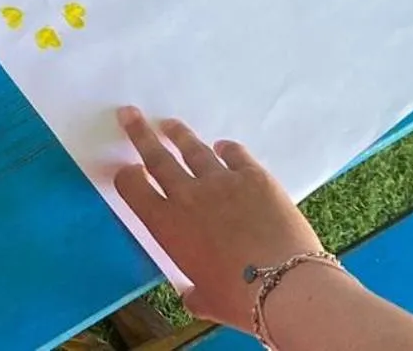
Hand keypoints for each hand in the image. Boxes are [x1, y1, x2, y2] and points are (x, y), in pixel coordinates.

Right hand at [112, 108, 330, 329]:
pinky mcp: (254, 177)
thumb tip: (193, 296)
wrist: (286, 286)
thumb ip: (195, 291)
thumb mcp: (207, 299)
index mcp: (167, 225)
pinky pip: (235, 154)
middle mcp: (187, 195)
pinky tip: (223, 146)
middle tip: (129, 113)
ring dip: (178, 135)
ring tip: (170, 125)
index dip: (127, 176)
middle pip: (156, 156)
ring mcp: (221, 181)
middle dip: (139, 133)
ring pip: (193, 149)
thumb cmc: (239, 299)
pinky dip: (226, 149)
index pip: (132, 187)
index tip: (128, 169)